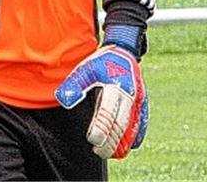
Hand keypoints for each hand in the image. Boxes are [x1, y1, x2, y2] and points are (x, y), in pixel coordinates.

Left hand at [54, 44, 147, 158]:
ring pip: (132, 126)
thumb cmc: (100, 62)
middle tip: (99, 151)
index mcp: (115, 86)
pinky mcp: (142, 103)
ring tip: (110, 153)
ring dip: (122, 142)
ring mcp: (138, 100)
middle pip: (121, 124)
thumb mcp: (85, 68)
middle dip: (111, 141)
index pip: (108, 112)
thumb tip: (63, 100)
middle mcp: (130, 95)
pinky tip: (126, 146)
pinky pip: (140, 123)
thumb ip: (75, 84)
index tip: (92, 140)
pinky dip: (135, 136)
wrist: (123, 51)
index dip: (101, 128)